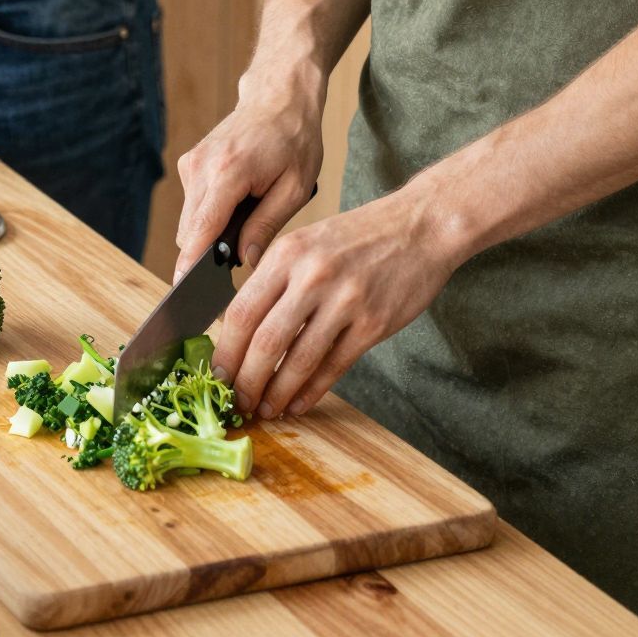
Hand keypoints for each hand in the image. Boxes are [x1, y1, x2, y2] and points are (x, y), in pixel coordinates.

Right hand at [174, 76, 325, 278]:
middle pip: (190, 231)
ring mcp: (192, 163)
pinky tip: (238, 203)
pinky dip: (210, 214)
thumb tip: (243, 260)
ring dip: (210, 232)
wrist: (279, 96)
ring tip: (247, 219)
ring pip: (190, 220)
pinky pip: (193, 205)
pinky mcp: (190, 163)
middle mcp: (201, 166)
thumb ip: (266, 226)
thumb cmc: (295, 139)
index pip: (201, 229)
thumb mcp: (295, 188)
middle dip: (207, 252)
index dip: (191, 263)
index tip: (184, 291)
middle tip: (239, 261)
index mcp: (228, 172)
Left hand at [214, 189, 460, 421]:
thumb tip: (241, 329)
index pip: (242, 311)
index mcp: (287, 254)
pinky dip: (312, 391)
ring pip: (299, 360)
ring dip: (278, 393)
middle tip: (239, 401)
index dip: (225, 351)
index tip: (217, 375)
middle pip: (265, 341)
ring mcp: (345, 301)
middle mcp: (312, 276)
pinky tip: (299, 404)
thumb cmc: (359, 236)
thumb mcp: (307, 241)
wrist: (420, 226)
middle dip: (246, 381)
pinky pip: (334, 366)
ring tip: (267, 410)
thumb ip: (275, 277)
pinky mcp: (373, 323)